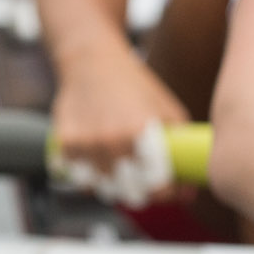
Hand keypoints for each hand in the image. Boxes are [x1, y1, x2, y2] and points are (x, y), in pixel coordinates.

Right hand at [52, 54, 191, 204]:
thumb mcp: (168, 109)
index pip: (158, 184)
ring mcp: (86, 143)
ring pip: (103, 190)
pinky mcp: (64, 143)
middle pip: (130, 194)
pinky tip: (97, 162)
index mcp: (143, 132)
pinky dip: (88, 176)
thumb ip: (181, 149)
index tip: (166, 190)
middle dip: (141, 193)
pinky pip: (78, 178)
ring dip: (113, 186)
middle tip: (143, 182)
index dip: (166, 193)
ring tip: (120, 172)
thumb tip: (188, 193)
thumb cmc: (136, 86)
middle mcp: (113, 140)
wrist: (92, 60)